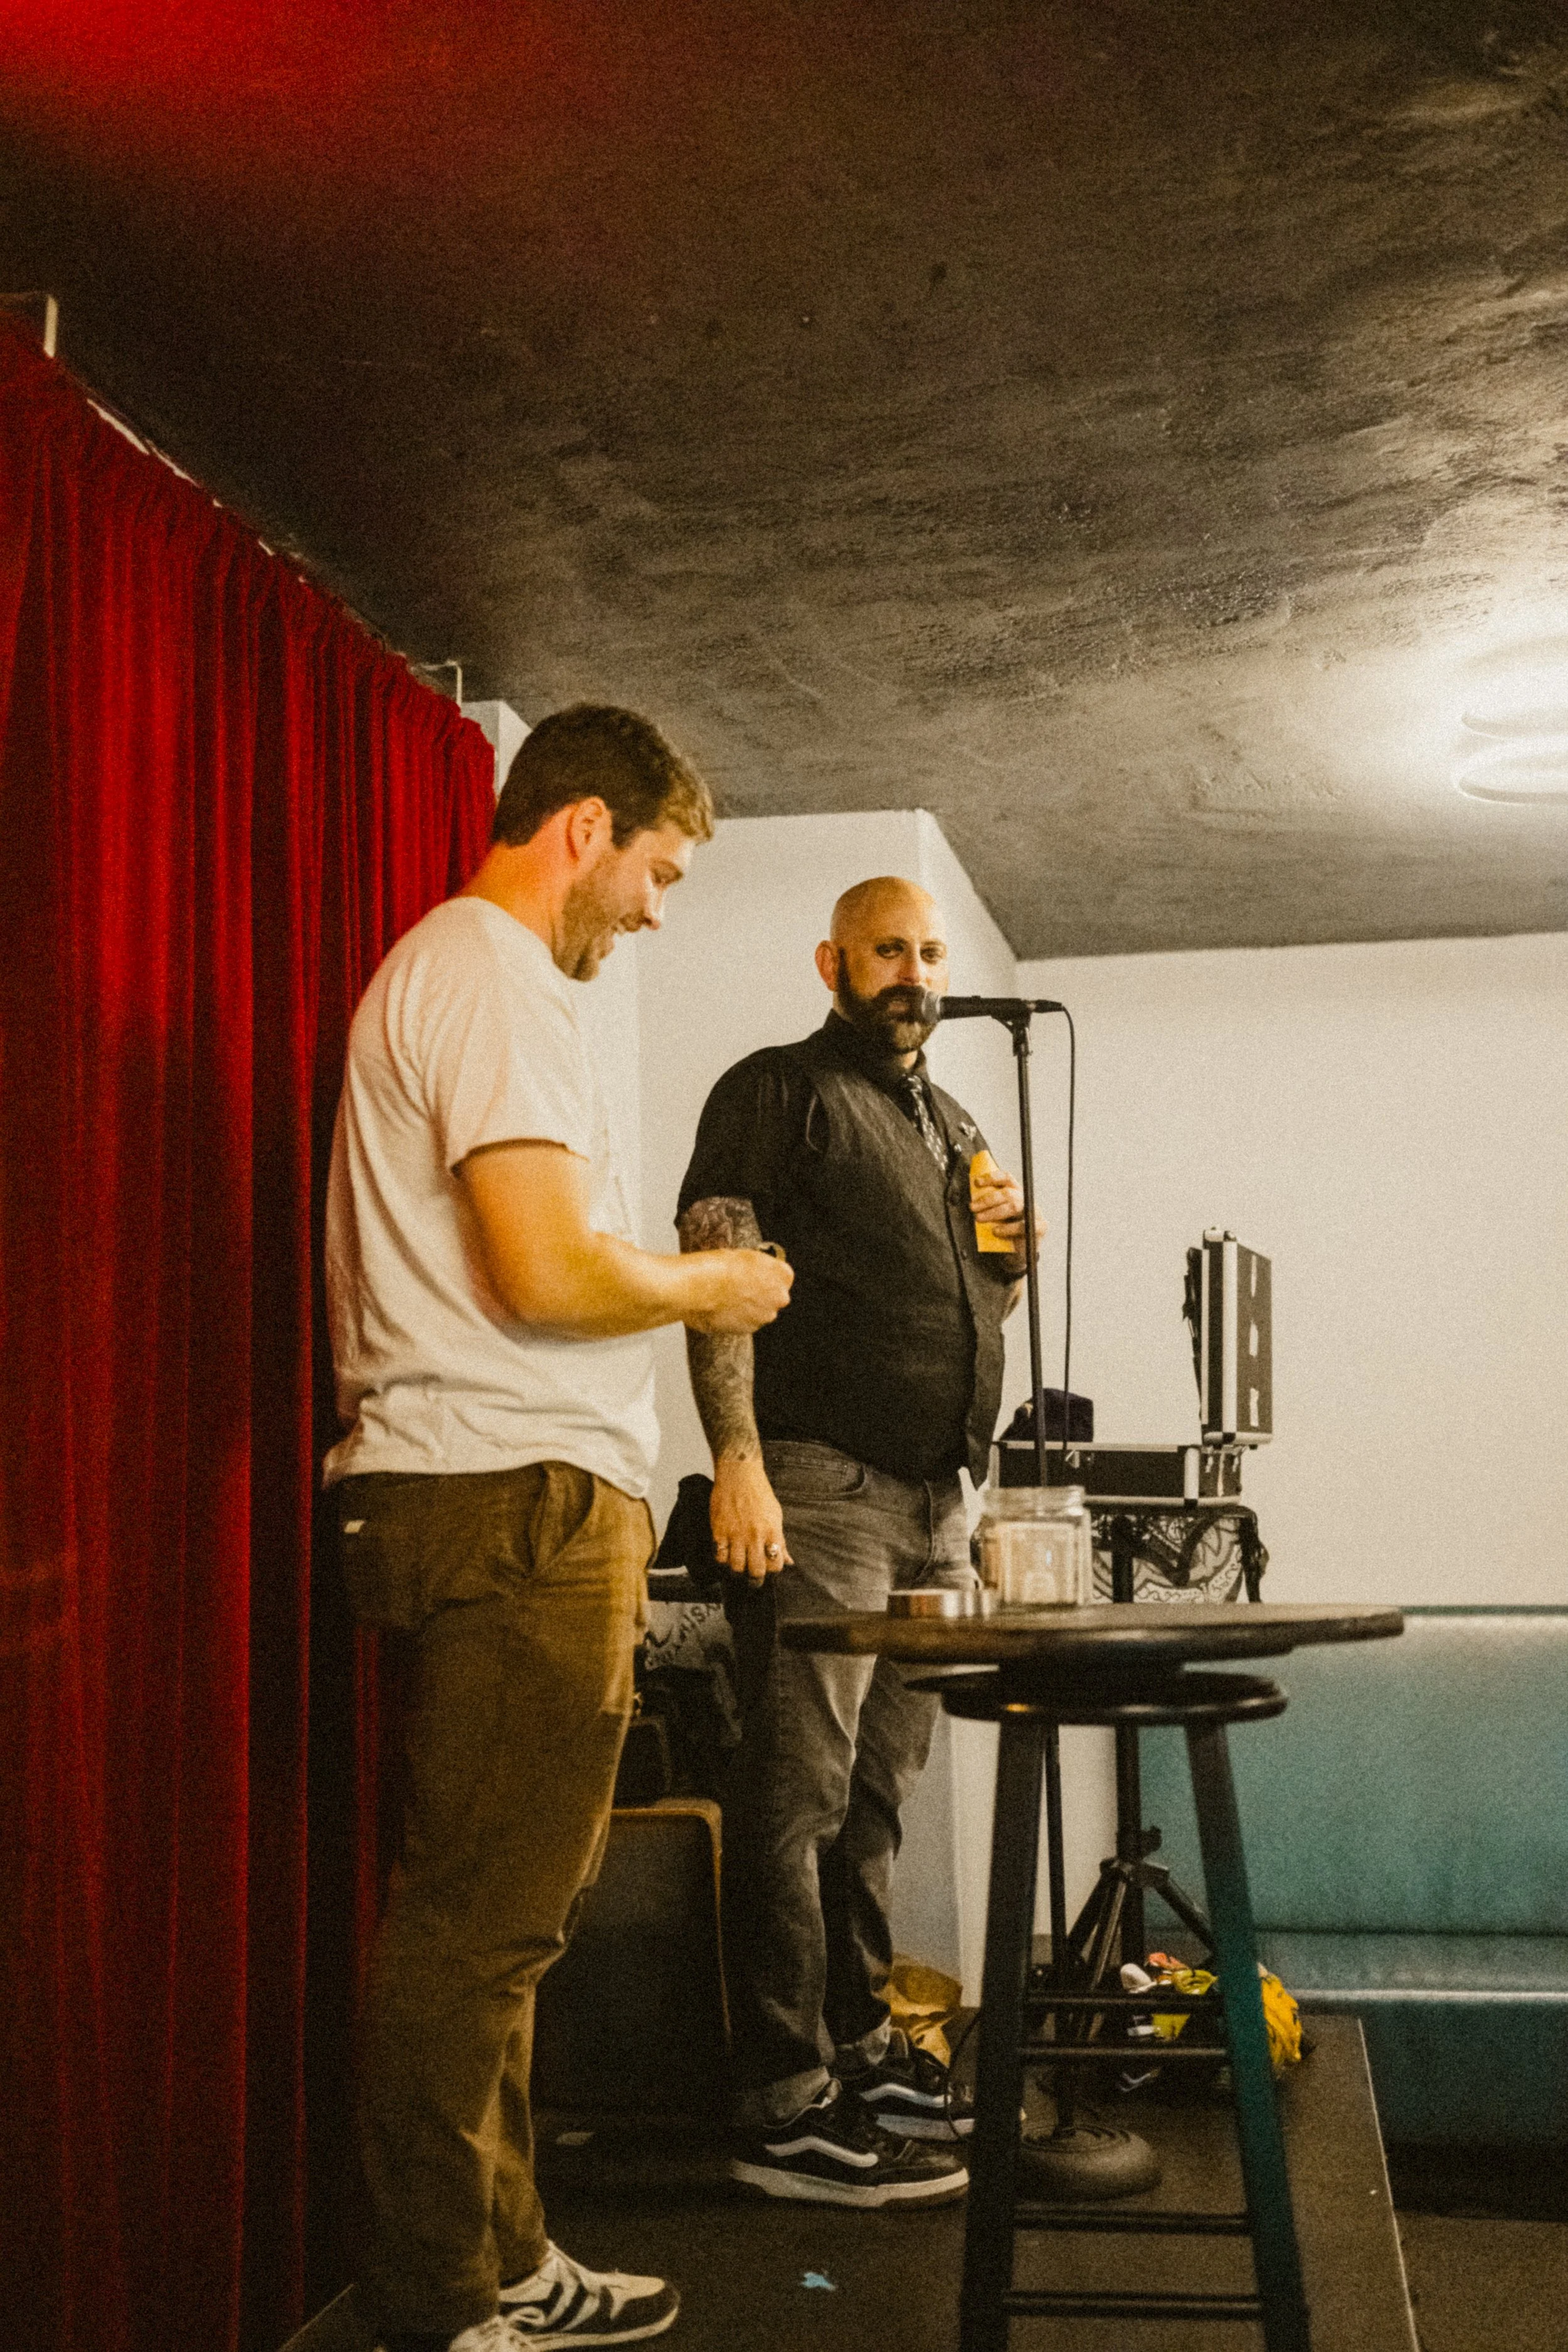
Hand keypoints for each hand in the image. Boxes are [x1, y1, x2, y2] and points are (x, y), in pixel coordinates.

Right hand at [685, 1247, 793, 1334]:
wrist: (699, 1289)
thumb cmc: (719, 1267)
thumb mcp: (744, 1255)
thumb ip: (758, 1267)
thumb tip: (754, 1271)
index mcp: (782, 1275)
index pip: (783, 1276)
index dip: (767, 1275)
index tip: (756, 1275)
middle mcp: (779, 1298)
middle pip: (774, 1296)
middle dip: (760, 1294)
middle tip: (739, 1287)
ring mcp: (764, 1316)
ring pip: (760, 1311)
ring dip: (748, 1307)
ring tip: (727, 1298)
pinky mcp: (749, 1329)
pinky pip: (746, 1322)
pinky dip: (737, 1318)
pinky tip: (722, 1308)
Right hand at [711, 1455, 790, 1583]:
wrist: (739, 1474)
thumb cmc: (760, 1494)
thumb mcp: (776, 1515)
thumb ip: (781, 1540)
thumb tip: (789, 1562)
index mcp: (772, 1532)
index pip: (776, 1564)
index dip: (773, 1572)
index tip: (769, 1571)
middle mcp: (755, 1535)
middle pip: (756, 1571)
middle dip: (755, 1581)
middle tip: (753, 1582)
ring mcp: (736, 1534)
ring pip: (736, 1567)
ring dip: (737, 1573)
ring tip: (738, 1570)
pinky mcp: (719, 1530)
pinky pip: (719, 1556)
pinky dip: (722, 1561)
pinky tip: (725, 1558)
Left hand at [971, 1167, 1044, 1257]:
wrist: (1020, 1254)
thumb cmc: (1006, 1233)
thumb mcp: (996, 1218)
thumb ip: (989, 1208)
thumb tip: (973, 1201)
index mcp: (1017, 1194)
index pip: (1007, 1179)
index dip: (992, 1177)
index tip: (977, 1182)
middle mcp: (1026, 1200)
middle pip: (1008, 1193)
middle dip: (988, 1199)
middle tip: (973, 1207)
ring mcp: (1035, 1212)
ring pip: (1014, 1206)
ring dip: (994, 1212)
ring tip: (980, 1219)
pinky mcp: (1041, 1227)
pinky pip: (1022, 1225)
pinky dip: (1007, 1228)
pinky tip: (996, 1231)